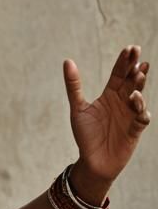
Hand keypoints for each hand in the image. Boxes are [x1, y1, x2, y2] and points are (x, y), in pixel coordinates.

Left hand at [65, 46, 149, 196]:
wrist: (92, 160)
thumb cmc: (86, 134)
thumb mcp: (78, 107)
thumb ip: (74, 85)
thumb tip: (67, 60)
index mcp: (109, 96)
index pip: (119, 75)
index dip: (124, 62)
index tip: (130, 48)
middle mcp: (122, 103)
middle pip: (131, 82)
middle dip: (134, 67)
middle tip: (137, 52)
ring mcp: (130, 116)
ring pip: (138, 97)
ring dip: (139, 86)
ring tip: (138, 74)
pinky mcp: (134, 130)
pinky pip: (141, 118)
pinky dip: (140, 110)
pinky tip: (136, 100)